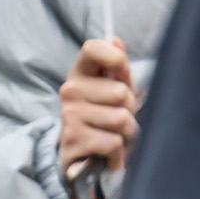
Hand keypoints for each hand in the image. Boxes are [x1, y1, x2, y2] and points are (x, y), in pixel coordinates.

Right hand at [58, 38, 138, 175]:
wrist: (80, 158)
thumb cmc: (102, 118)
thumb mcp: (112, 91)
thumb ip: (117, 67)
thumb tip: (115, 39)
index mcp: (80, 73)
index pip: (92, 48)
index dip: (116, 58)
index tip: (122, 74)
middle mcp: (70, 90)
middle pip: (121, 92)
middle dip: (130, 110)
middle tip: (119, 120)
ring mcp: (70, 115)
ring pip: (122, 119)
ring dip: (127, 134)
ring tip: (114, 136)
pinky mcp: (73, 139)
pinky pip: (114, 142)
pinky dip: (118, 154)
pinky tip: (108, 154)